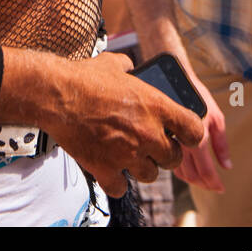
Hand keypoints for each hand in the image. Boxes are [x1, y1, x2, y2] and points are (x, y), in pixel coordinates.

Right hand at [48, 52, 205, 197]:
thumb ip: (129, 67)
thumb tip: (131, 67)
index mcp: (155, 105)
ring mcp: (127, 154)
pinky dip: (116, 181)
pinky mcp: (106, 169)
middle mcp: (147, 133)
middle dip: (165, 152)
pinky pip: (121, 187)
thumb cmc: (83, 78)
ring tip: (129, 154)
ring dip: (142, 166)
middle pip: (174, 158)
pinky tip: (111, 169)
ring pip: (151, 174)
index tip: (183, 134)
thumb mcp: (113, 63)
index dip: (190, 134)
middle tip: (151, 144)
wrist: (56, 95)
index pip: (194, 130)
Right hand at [173, 69, 230, 192]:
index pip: (205, 171)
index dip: (214, 183)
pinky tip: (186, 165)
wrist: (172, 78)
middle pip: (191, 175)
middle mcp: (181, 142)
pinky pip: (167, 160)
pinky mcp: (159, 137)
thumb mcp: (216, 117)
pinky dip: (178, 168)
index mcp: (197, 137)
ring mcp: (168, 140)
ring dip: (191, 178)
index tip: (220, 188)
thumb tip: (227, 167)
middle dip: (203, 183)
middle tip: (212, 184)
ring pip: (178, 171)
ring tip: (201, 177)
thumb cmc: (198, 95)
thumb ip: (222, 144)